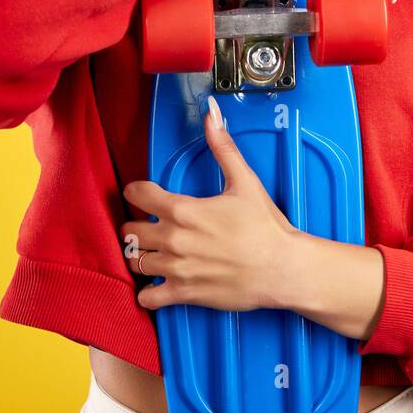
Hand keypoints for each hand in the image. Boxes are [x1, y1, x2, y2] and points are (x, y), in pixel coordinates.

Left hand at [121, 96, 294, 312]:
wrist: (282, 268)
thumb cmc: (266, 227)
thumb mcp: (244, 181)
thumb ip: (222, 146)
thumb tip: (212, 115)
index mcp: (184, 210)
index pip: (138, 194)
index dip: (136, 191)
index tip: (142, 193)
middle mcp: (174, 240)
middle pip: (129, 231)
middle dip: (135, 224)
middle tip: (147, 223)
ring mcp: (177, 269)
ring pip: (134, 261)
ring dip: (138, 255)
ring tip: (151, 250)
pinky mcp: (184, 293)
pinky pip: (147, 297)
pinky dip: (147, 291)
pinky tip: (157, 282)